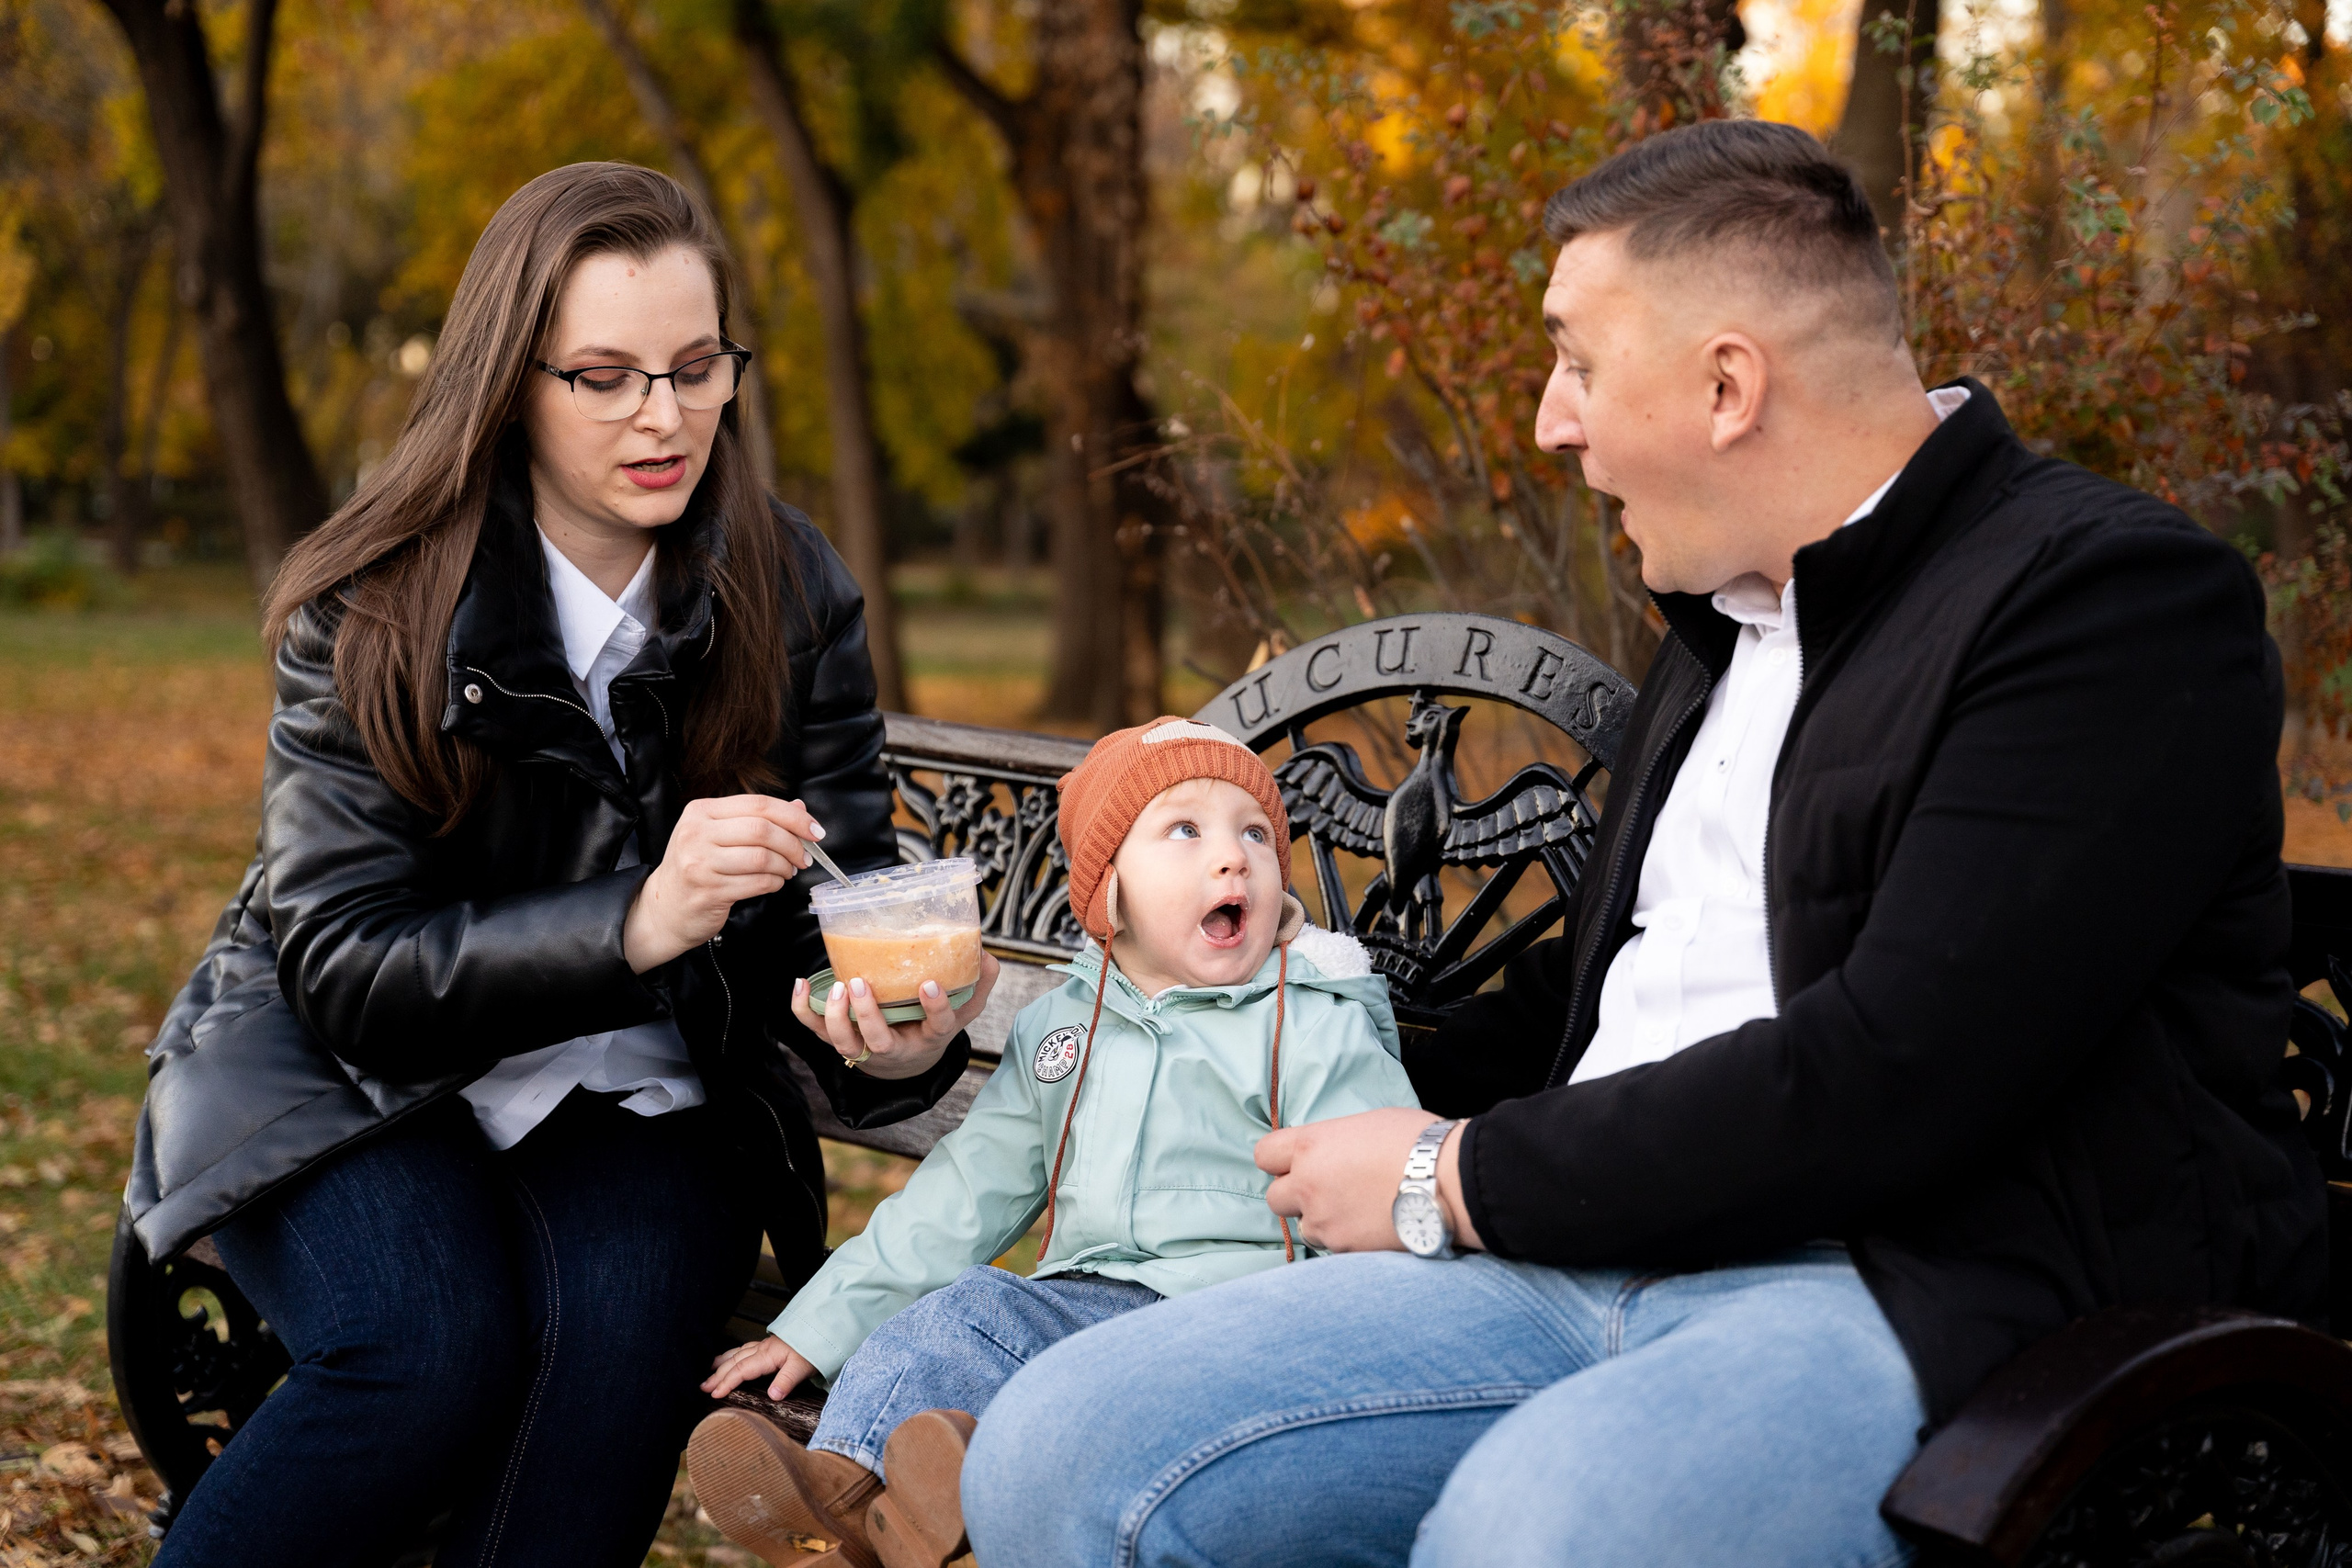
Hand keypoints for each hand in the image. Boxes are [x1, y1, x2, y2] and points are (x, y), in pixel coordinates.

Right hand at [624, 796, 822, 972]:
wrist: (665, 907)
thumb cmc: (698, 867)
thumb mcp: (719, 835)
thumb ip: (757, 819)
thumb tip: (800, 809)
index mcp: (700, 811)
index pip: (757, 804)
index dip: (793, 816)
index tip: (814, 830)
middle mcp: (696, 833)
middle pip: (762, 829)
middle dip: (793, 843)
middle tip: (804, 856)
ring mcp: (700, 863)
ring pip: (762, 857)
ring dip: (785, 865)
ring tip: (788, 870)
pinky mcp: (709, 891)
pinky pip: (757, 883)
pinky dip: (774, 883)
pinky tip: (774, 882)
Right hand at [704, 1334, 815, 1400]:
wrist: (823, 1328)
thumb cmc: (814, 1347)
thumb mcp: (802, 1366)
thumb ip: (786, 1381)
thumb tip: (772, 1396)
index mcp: (767, 1355)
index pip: (741, 1371)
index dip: (726, 1382)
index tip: (714, 1394)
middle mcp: (762, 1350)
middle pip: (734, 1362)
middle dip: (717, 1375)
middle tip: (703, 1387)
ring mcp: (765, 1346)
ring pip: (737, 1353)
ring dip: (722, 1362)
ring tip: (709, 1369)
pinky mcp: (770, 1345)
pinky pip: (745, 1349)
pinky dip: (733, 1355)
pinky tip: (732, 1356)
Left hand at [790, 950, 1000, 1081]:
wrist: (908, 1063)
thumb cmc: (934, 1027)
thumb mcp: (964, 1011)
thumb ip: (979, 984)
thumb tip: (985, 954)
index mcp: (930, 1037)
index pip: (937, 1027)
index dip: (935, 1009)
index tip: (929, 985)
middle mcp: (896, 1048)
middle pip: (879, 1042)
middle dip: (868, 1016)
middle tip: (861, 984)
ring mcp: (866, 1048)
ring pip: (845, 1043)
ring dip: (836, 1017)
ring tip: (838, 986)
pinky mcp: (842, 1041)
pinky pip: (817, 1031)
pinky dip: (804, 1010)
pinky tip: (801, 984)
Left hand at [1256, 1106, 1484, 1253]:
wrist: (1450, 1181)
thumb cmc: (1417, 1141)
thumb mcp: (1368, 1124)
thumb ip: (1336, 1142)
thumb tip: (1334, 1153)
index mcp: (1310, 1145)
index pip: (1264, 1155)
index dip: (1279, 1160)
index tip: (1296, 1162)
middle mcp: (1307, 1184)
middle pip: (1274, 1198)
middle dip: (1295, 1195)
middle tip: (1326, 1189)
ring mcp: (1324, 1221)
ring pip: (1303, 1228)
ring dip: (1321, 1221)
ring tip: (1356, 1211)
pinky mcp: (1345, 1249)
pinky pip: (1333, 1247)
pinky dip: (1346, 1240)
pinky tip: (1372, 1227)